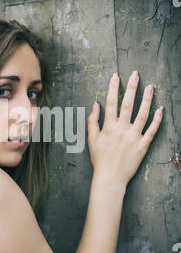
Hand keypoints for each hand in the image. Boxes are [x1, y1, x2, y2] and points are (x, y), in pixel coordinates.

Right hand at [87, 71, 163, 187]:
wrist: (110, 178)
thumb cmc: (100, 159)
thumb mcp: (92, 139)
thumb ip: (93, 121)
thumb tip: (95, 104)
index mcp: (109, 127)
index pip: (111, 103)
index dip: (113, 88)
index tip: (116, 77)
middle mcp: (122, 130)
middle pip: (127, 105)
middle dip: (131, 88)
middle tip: (135, 75)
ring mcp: (133, 137)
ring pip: (142, 115)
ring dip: (147, 99)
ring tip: (150, 87)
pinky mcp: (143, 146)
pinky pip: (152, 131)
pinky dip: (157, 120)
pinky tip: (160, 109)